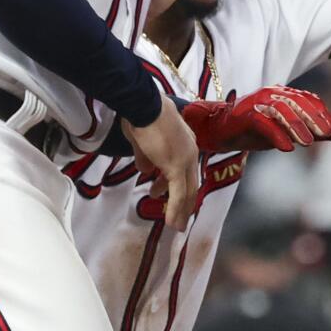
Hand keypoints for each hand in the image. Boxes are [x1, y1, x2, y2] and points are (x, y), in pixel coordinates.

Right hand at [124, 95, 200, 228]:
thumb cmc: (140, 117)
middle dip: (184, 202)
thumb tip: (145, 171)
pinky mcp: (177, 167)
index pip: (186, 170)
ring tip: (175, 224)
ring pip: (187, 192)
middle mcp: (190, 152)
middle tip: (178, 217)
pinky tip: (171, 223)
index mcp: (185, 142)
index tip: (170, 195)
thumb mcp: (142, 141)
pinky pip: (178, 194)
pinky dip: (175, 210)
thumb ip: (145, 157)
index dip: (179, 185)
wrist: (142, 105)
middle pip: (191, 183)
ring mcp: (185, 160)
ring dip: (180, 210)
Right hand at [183, 87, 330, 151]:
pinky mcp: (244, 114)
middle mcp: (271, 94)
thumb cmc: (253, 130)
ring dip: (297, 126)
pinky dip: (277, 135)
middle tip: (327, 135)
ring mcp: (257, 102)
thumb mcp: (284, 130)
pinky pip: (263, 123)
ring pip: (281, 110)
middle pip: (298, 102)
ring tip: (308, 143)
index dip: (322, 114)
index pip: (308, 100)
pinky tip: (287, 148)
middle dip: (315, 119)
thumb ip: (305, 129)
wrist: (219, 130)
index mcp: (283, 94)